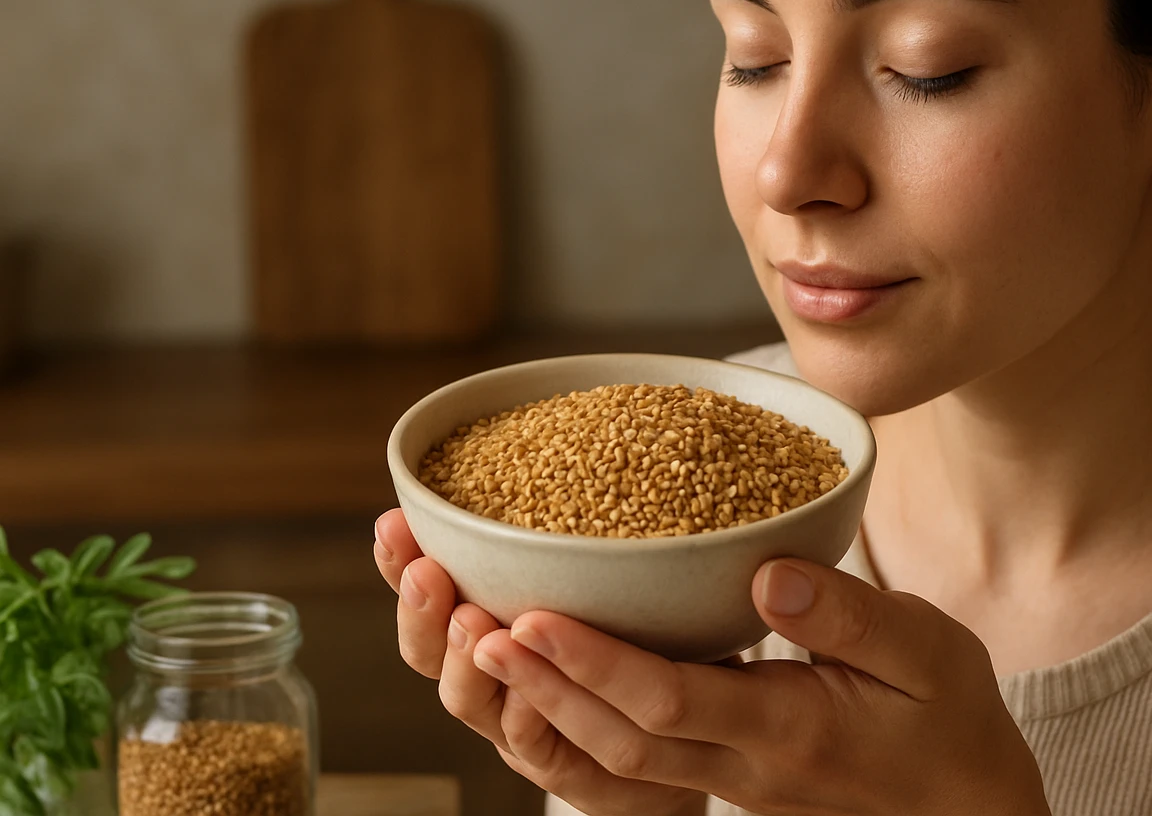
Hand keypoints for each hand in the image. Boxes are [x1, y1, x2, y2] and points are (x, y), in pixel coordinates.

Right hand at [373, 509, 704, 815]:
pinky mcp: (572, 772)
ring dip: (470, 664)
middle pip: (432, 654)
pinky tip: (529, 695)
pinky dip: (528, 722)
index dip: (400, 562)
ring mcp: (525, 728)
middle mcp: (495, 677)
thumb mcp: (608, 561)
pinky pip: (539, 754)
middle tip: (428, 572)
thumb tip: (557, 433)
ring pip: (474, 704)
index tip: (393, 520)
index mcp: (490, 623)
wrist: (703, 719)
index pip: (427, 592)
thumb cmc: (649, 629)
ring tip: (476, 623)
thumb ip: (571, 524)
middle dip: (423, 612)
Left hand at [471, 549, 1050, 815]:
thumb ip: (849, 615)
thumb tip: (765, 574)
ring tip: (494, 650)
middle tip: (476, 630)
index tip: (533, 615)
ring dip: (552, 707)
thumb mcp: (928, 653)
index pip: (672, 699)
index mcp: (791, 729)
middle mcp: (748, 765)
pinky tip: (563, 682)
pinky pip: (646, 760)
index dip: (595, 661)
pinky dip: (591, 722)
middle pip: (622, 738)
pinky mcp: (736, 778)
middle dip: (544, 686)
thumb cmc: (954, 726)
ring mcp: (737, 782)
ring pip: (623, 758)